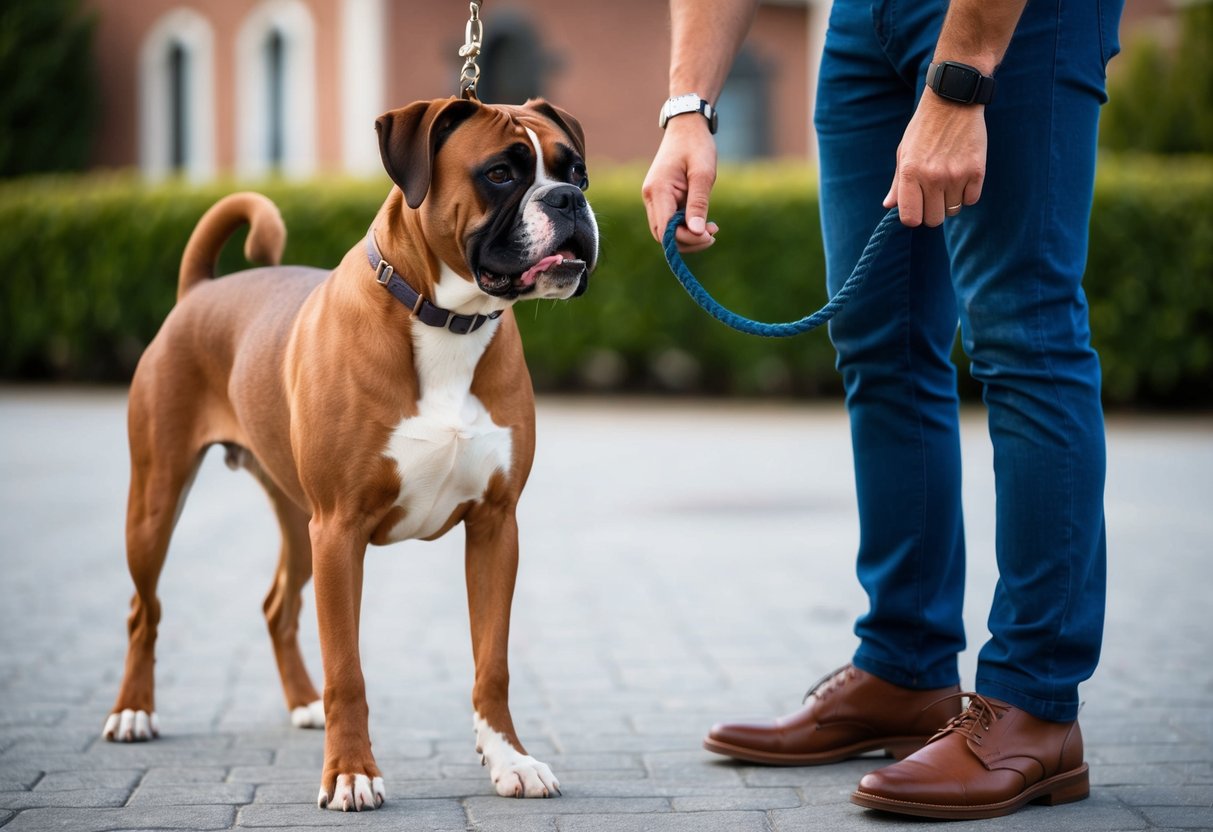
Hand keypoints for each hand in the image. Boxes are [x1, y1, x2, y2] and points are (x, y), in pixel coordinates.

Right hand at [641, 117, 720, 252]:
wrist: (686, 126)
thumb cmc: (696, 145)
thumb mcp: (703, 173)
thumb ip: (698, 204)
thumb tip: (698, 233)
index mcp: (658, 190)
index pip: (666, 230)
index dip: (686, 239)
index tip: (709, 235)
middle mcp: (650, 197)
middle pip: (663, 236)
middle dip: (687, 241)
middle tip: (713, 234)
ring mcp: (653, 199)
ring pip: (666, 232)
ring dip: (688, 236)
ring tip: (712, 229)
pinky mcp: (661, 199)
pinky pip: (670, 222)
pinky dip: (686, 227)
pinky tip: (704, 223)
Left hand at [883, 91, 987, 226]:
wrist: (953, 101)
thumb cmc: (924, 129)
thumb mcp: (904, 152)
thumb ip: (897, 182)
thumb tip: (888, 206)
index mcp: (909, 173)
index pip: (910, 218)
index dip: (914, 217)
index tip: (918, 208)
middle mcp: (932, 177)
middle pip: (933, 219)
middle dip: (933, 211)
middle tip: (934, 195)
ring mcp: (955, 175)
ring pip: (953, 210)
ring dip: (950, 201)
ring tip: (949, 180)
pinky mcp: (977, 171)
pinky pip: (971, 199)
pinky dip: (967, 193)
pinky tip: (963, 177)